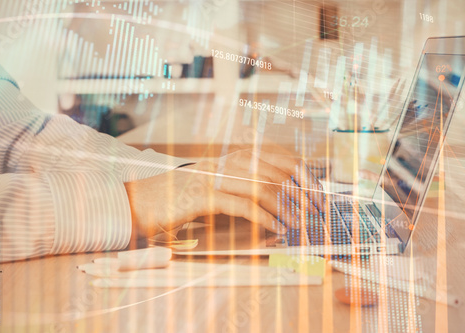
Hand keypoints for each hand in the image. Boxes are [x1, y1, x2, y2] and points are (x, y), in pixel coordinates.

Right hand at [124, 149, 322, 238]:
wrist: (145, 200)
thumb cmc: (184, 196)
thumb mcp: (218, 184)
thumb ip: (245, 186)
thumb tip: (280, 199)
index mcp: (235, 157)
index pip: (280, 159)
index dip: (304, 176)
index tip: (318, 194)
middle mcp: (227, 162)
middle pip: (276, 173)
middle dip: (301, 194)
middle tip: (315, 213)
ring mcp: (215, 177)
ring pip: (262, 188)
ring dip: (286, 207)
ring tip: (300, 223)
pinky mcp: (204, 196)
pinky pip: (242, 206)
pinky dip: (263, 218)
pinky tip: (275, 228)